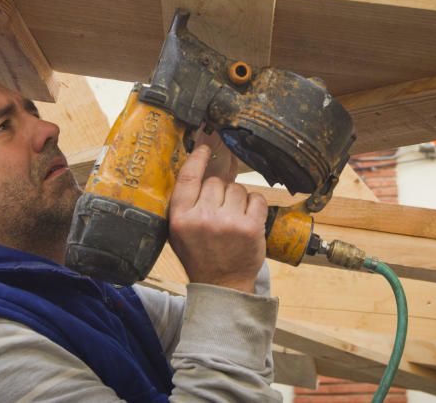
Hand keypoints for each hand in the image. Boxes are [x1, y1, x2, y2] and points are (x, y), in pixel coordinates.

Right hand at [168, 137, 266, 293]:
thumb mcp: (178, 232)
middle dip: (220, 193)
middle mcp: (203, 217)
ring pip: (237, 189)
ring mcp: (228, 222)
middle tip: (220, 212)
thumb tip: (199, 167)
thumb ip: (185, 204)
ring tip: (233, 220)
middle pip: (216, 182)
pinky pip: (256, 198)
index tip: (204, 149)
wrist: (222, 286)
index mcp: (180, 218)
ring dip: (238, 200)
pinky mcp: (250, 227)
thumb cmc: (200, 256)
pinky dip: (255, 206)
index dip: (197, 159)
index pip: (188, 178)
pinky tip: (248, 220)